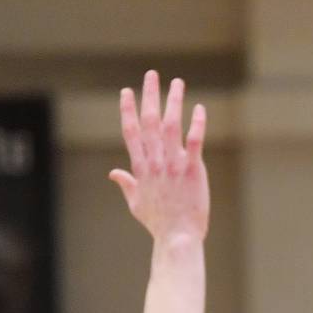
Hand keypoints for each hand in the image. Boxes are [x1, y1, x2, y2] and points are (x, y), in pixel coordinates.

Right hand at [110, 70, 208, 244]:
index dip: (128, 110)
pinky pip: (194, 141)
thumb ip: (126, 184)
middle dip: (150, 95)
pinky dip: (197, 124)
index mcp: (141, 168)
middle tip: (152, 74)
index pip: (131, 133)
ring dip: (173, 102)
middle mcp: (155, 162)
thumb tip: (113, 173)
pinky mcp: (192, 169)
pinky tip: (199, 108)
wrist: (177, 238)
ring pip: (171, 126)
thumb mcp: (136, 204)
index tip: (127, 91)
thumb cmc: (158, 223)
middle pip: (149, 122)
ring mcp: (174, 165)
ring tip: (177, 82)